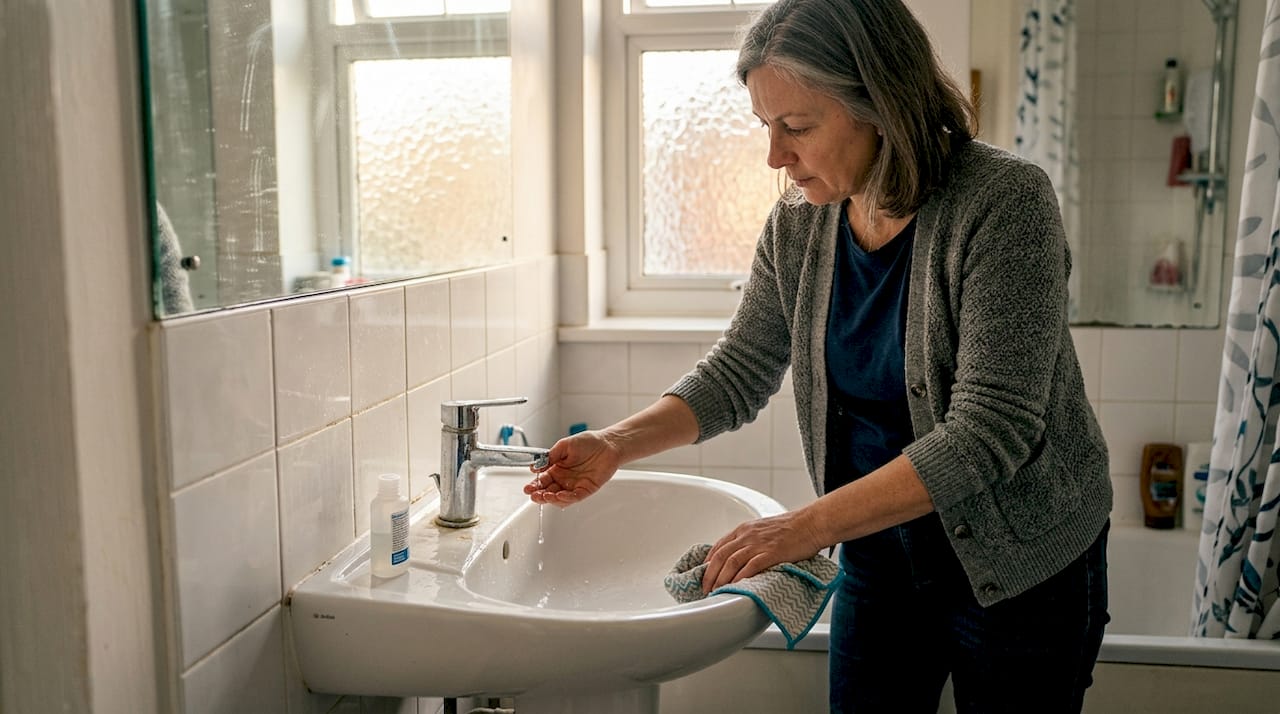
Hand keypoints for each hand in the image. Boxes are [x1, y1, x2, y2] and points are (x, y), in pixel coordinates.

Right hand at [523, 431, 620, 505]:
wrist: (607, 444)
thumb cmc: (588, 442)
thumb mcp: (565, 446)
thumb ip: (550, 456)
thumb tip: (535, 467)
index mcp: (556, 469)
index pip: (542, 480)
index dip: (534, 485)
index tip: (527, 488)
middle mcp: (564, 479)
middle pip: (548, 491)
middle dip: (539, 495)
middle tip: (533, 495)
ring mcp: (574, 486)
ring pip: (560, 498)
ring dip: (551, 499)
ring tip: (545, 496)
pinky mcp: (586, 490)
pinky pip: (574, 497)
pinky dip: (566, 498)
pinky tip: (559, 495)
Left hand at [701, 510, 824, 592]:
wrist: (812, 523)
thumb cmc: (792, 528)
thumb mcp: (764, 529)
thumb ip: (751, 541)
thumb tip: (742, 557)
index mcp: (744, 529)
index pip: (719, 546)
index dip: (708, 562)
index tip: (704, 575)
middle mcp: (747, 535)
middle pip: (720, 556)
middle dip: (709, 575)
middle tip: (705, 589)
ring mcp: (758, 544)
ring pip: (731, 562)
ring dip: (721, 579)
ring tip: (716, 592)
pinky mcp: (771, 553)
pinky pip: (750, 567)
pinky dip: (740, 579)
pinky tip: (735, 588)